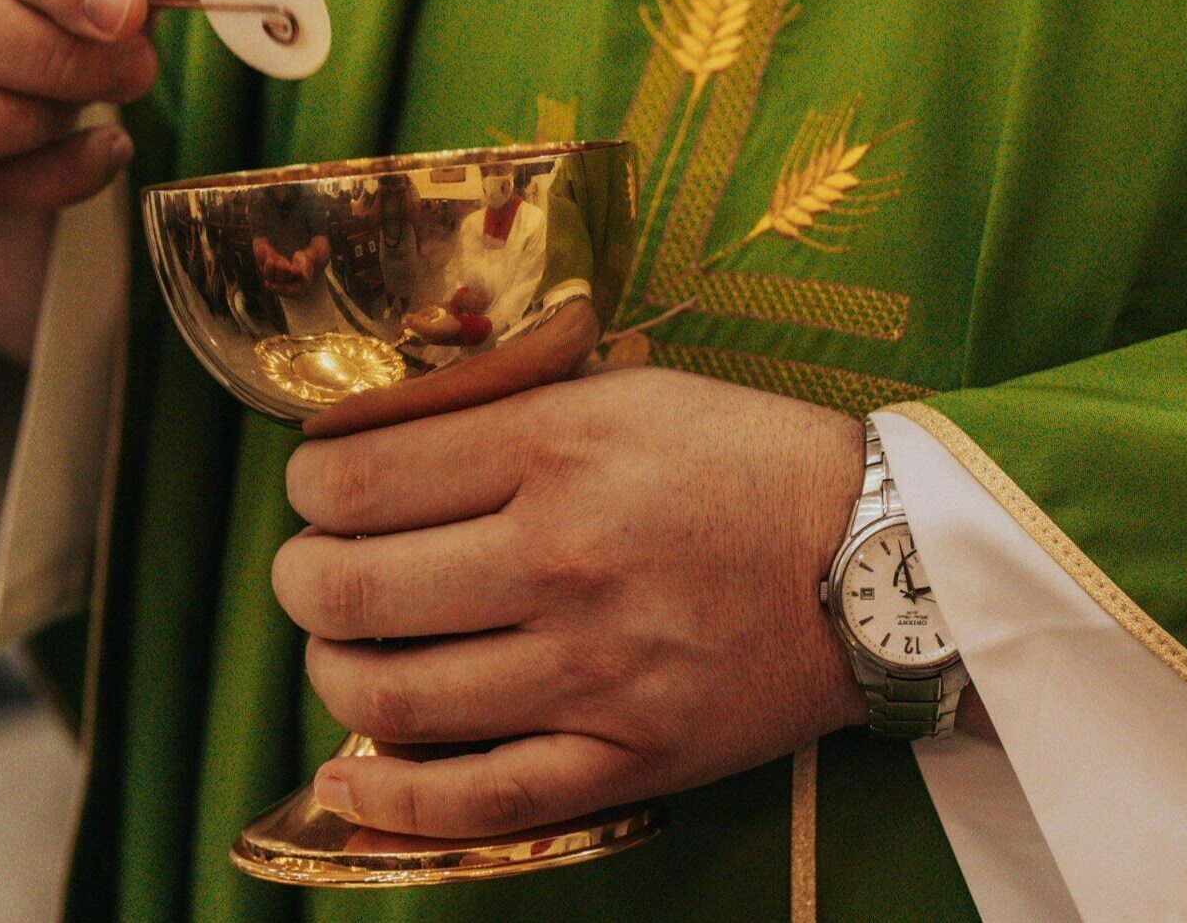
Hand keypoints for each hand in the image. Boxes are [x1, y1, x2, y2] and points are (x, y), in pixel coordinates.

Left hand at [271, 359, 865, 838]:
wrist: (886, 556)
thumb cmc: (740, 456)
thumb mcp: (611, 386)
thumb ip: (486, 403)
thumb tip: (352, 435)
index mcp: (553, 452)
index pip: (354, 480)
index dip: (305, 485)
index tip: (316, 487)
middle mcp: (561, 561)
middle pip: (347, 590)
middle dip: (300, 580)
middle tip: (313, 569)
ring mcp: (594, 672)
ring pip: (391, 695)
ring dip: (332, 672)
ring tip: (343, 648)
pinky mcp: (630, 759)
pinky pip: (479, 799)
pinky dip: (391, 798)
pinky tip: (348, 777)